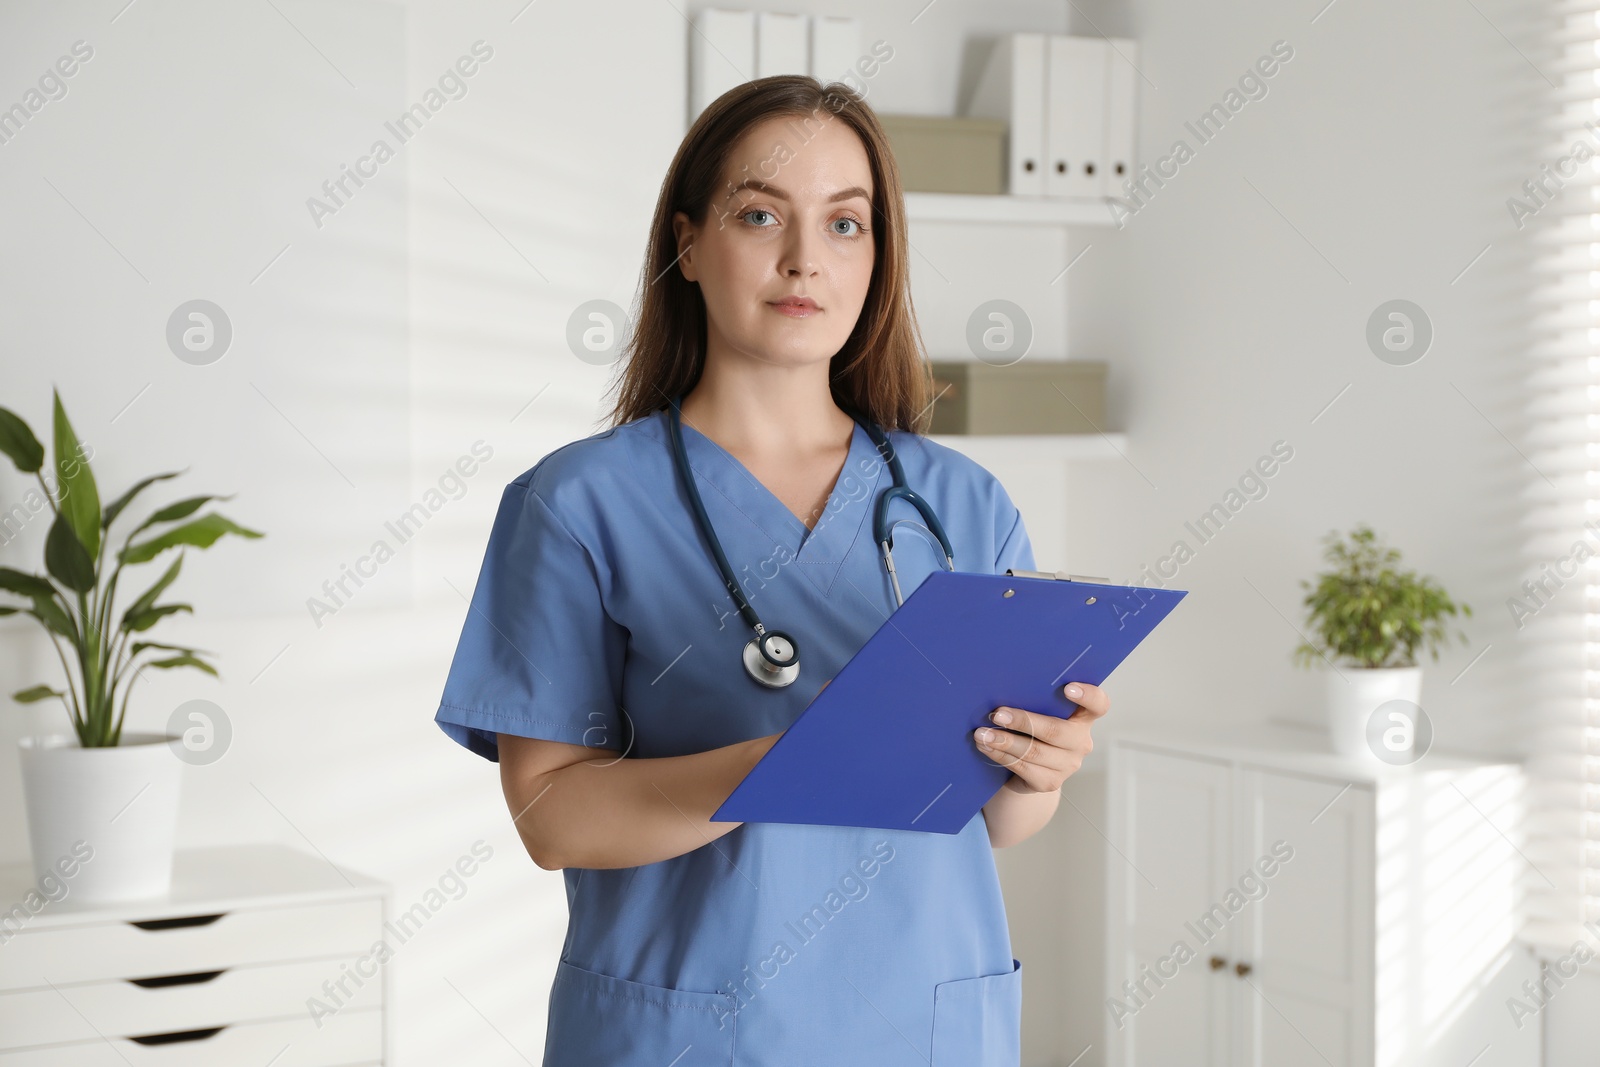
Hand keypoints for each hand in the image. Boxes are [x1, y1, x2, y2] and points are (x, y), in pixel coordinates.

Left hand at [974, 683, 1108, 794]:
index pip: (1099, 704)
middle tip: (997, 714)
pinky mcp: (1050, 782)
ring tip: (982, 734)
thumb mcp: (1039, 713)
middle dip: (1023, 721)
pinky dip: (1000, 756)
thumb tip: (1002, 688)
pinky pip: (1023, 767)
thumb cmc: (1032, 729)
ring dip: (1004, 741)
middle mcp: (1080, 741)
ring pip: (1034, 752)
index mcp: (1083, 718)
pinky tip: (986, 747)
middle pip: (1056, 731)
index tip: (1067, 688)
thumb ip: (1035, 701)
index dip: (1088, 695)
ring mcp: (1068, 764)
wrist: (1026, 769)